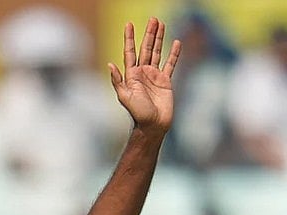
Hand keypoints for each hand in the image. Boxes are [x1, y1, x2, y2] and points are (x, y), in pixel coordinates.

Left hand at [108, 17, 180, 135]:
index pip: (130, 52)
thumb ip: (118, 81)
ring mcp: (154, 75)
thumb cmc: (138, 113)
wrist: (153, 125)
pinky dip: (174, 53)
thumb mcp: (125, 97)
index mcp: (131, 74)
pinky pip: (170, 64)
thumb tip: (110, 64)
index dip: (129, 38)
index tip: (129, 24)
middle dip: (149, 33)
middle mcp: (142, 72)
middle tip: (153, 19)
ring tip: (161, 24)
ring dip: (159, 38)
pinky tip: (176, 43)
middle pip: (146, 48)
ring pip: (157, 52)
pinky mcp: (166, 80)